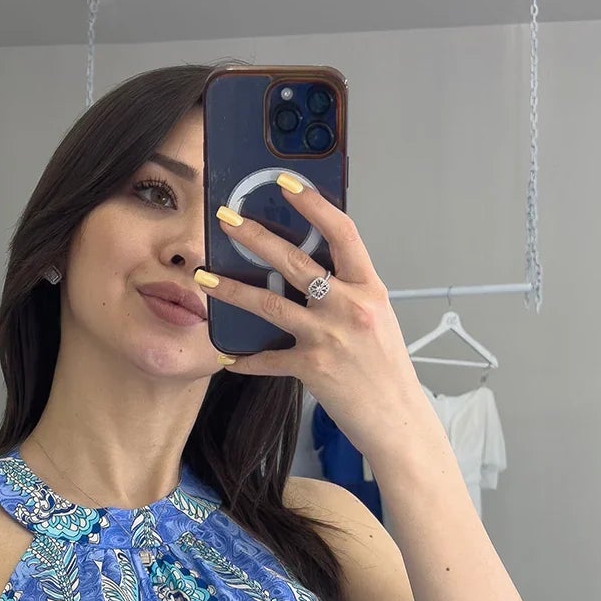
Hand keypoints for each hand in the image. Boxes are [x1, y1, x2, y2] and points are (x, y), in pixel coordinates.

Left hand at [195, 176, 432, 468]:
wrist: (396, 418)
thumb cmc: (387, 370)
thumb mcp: (378, 318)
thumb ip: (349, 291)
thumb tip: (316, 271)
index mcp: (369, 288)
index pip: (341, 232)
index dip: (313, 202)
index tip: (287, 182)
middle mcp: (349, 306)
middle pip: (294, 260)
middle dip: (255, 235)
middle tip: (227, 219)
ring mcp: (328, 337)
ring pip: (269, 303)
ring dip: (232, 290)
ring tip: (204, 278)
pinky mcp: (310, 368)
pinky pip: (268, 359)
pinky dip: (248, 360)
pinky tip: (229, 359)